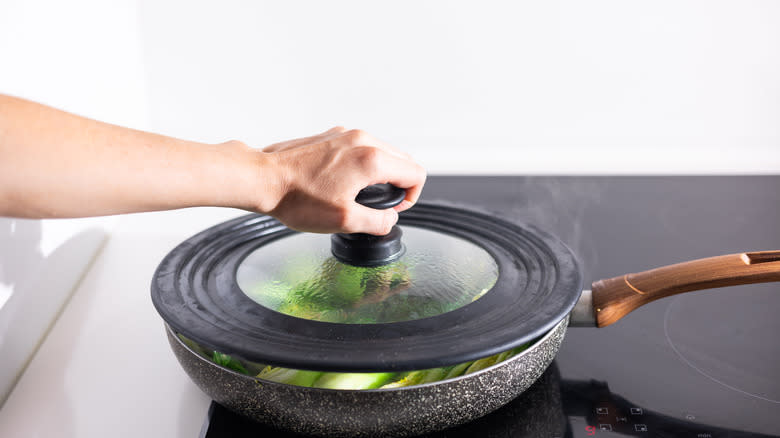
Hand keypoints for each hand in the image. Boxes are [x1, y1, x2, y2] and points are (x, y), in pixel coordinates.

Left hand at [260, 127, 425, 234]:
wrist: (263, 179)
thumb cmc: (297, 197)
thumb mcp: (344, 221)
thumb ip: (377, 222)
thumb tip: (389, 220)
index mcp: (371, 159)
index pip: (415, 173)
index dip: (411, 197)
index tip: (391, 210)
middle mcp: (362, 140)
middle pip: (402, 160)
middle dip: (398, 184)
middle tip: (378, 206)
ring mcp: (345, 135)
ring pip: (382, 152)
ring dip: (381, 173)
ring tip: (360, 195)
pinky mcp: (331, 136)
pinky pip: (360, 148)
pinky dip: (362, 164)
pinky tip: (342, 182)